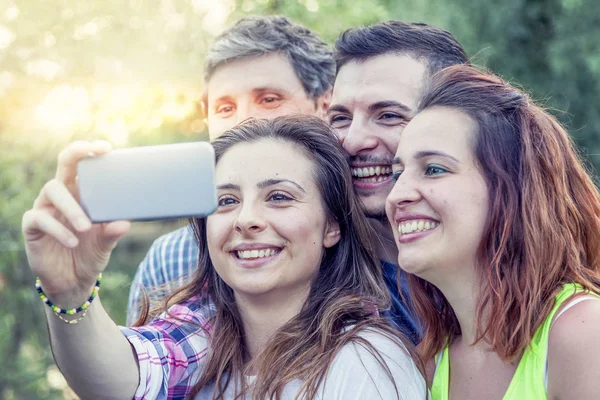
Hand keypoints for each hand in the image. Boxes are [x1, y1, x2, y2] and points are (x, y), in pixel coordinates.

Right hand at [22, 141, 130, 304]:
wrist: (74, 282)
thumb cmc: (91, 254)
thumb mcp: (106, 243)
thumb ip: (113, 232)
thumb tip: (125, 222)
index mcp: (81, 194)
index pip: (82, 166)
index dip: (90, 152)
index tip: (106, 148)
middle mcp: (62, 196)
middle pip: (63, 165)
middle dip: (75, 154)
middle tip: (91, 153)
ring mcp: (45, 209)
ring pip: (52, 190)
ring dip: (71, 207)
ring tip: (86, 227)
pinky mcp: (32, 228)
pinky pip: (39, 219)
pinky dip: (58, 229)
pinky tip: (73, 241)